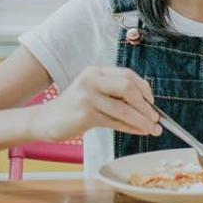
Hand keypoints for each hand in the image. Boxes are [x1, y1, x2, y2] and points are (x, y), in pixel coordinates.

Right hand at [29, 66, 161, 141]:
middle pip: (128, 88)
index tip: (153, 103)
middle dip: (145, 105)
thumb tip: (149, 108)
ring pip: (123, 108)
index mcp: (96, 71)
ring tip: (153, 129)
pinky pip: (115, 121)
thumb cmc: (75, 109)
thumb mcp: (95, 95)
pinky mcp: (85, 114)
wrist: (45, 120)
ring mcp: (87, 96)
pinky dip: (131, 128)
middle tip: (156, 118)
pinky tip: (140, 131)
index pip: (128, 75)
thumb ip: (117, 95)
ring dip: (142, 121)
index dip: (144, 89)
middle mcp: (92, 79)